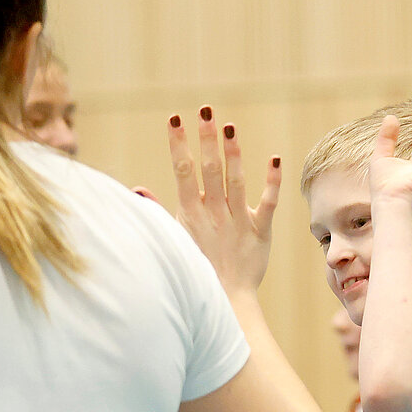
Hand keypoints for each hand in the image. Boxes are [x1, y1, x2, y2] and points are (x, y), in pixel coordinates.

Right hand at [165, 107, 280, 295]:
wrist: (226, 301)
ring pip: (234, 182)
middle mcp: (213, 215)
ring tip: (229, 126)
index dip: (179, 144)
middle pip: (209, 170)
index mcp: (190, 214)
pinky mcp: (260, 232)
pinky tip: (275, 158)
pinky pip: (267, 204)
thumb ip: (157, 213)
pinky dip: (272, 182)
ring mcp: (237, 222)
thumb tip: (137, 190)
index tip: (175, 118)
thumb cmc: (198, 268)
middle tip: (206, 110)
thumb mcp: (174, 240)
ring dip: (232, 152)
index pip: (183, 172)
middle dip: (206, 139)